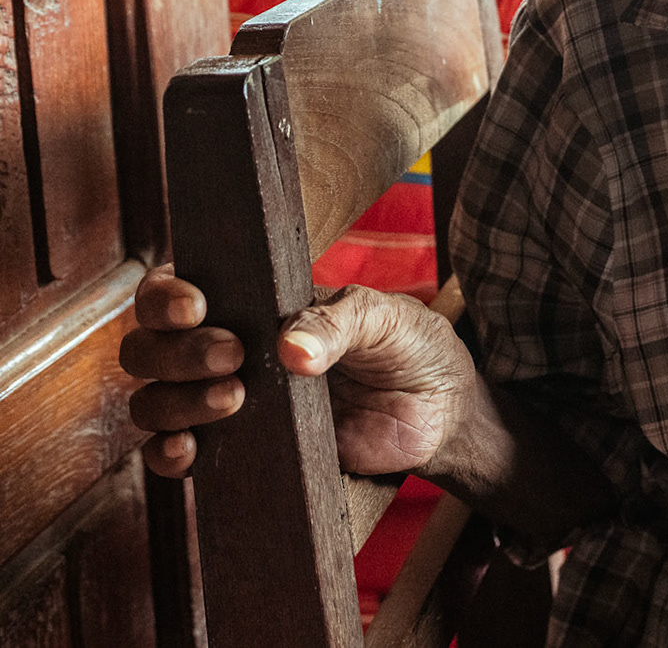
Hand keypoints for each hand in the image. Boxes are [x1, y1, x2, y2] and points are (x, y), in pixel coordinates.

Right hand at [122, 266, 476, 480]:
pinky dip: (168, 455)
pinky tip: (190, 451)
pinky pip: (174, 456)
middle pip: (149, 348)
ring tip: (236, 399)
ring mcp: (225, 402)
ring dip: (177, 402)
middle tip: (233, 355)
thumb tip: (290, 350)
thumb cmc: (407, 347)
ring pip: (154, 401)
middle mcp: (225, 349)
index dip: (165, 296)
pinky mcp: (239, 451)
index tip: (197, 307)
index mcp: (252, 303)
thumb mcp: (385, 317)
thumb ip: (338, 322)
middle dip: (176, 352)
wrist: (439, 412)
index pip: (175, 291)